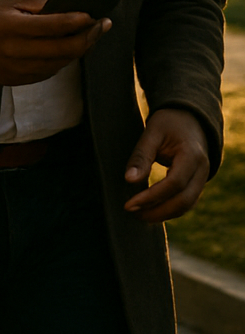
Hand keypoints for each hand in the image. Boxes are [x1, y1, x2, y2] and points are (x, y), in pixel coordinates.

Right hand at [0, 0, 108, 86]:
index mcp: (10, 27)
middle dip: (89, 36)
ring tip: (92, 34)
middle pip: (64, 49)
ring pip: (62, 62)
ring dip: (82, 48)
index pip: (51, 25)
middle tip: (103, 24)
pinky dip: (65, 58)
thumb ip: (39, 3)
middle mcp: (15, 51)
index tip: (93, 14)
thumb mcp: (8, 3)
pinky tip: (71, 47)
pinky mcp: (21, 81)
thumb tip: (71, 10)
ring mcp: (19, 69)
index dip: (76, 20)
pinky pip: (52, 70)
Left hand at [123, 108, 209, 222]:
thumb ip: (141, 156)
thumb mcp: (151, 133)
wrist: (190, 118)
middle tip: (131, 212)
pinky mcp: (197, 183)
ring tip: (139, 215)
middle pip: (184, 201)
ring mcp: (203, 178)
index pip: (174, 183)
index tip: (129, 204)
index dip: (151, 197)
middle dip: (157, 211)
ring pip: (187, 205)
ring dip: (164, 214)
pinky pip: (186, 201)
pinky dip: (170, 209)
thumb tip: (129, 180)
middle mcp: (202, 170)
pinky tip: (151, 210)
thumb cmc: (168, 123)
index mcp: (192, 156)